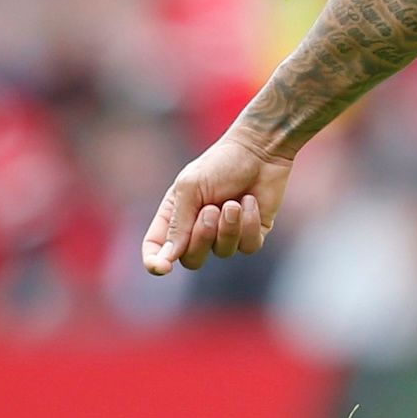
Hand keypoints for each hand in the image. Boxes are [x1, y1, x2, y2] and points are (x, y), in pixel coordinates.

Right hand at [143, 130, 293, 274]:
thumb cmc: (220, 163)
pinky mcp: (252, 234)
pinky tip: (250, 202)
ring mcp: (227, 233)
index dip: (155, 262)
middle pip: (192, 259)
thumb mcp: (190, 188)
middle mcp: (199, 229)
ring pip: (222, 252)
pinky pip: (248, 247)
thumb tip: (167, 259)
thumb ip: (178, 223)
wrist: (260, 150)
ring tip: (233, 202)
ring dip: (228, 227)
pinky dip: (248, 225)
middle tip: (211, 210)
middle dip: (202, 237)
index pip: (157, 249)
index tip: (161, 268)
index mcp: (175, 216)